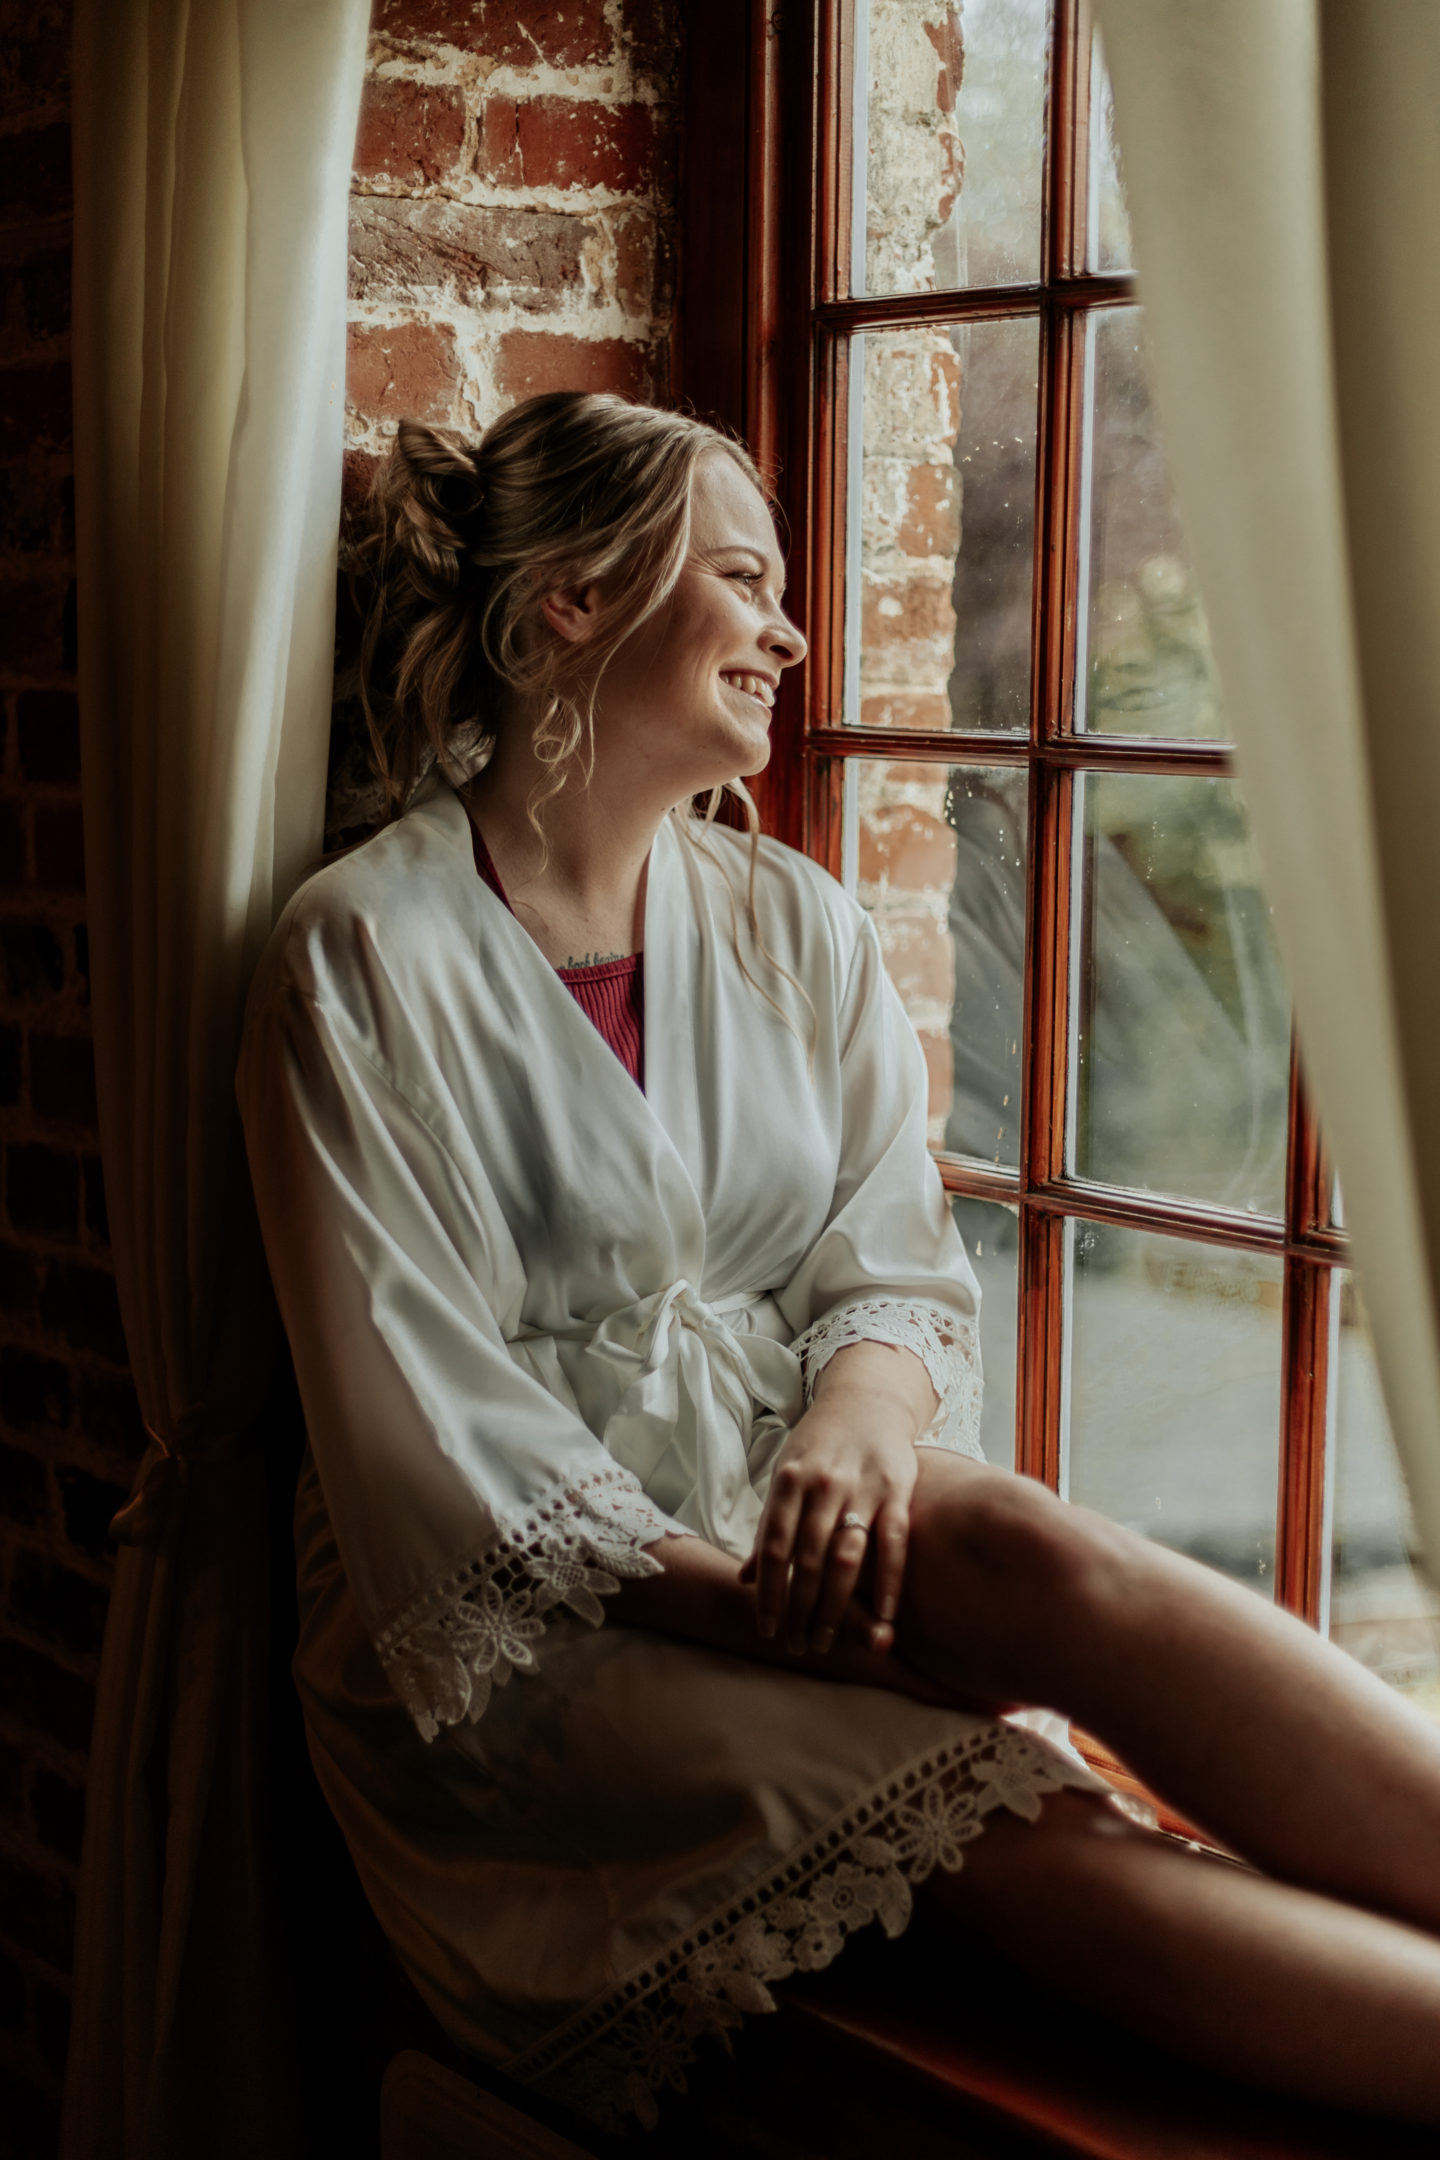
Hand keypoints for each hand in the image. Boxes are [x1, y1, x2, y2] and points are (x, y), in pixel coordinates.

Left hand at [741, 1380, 920, 1656]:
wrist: (867, 1399)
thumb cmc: (820, 1445)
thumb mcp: (786, 1475)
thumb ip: (770, 1526)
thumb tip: (743, 1578)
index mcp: (788, 1481)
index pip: (772, 1548)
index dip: (768, 1593)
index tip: (766, 1629)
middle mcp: (822, 1485)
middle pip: (807, 1560)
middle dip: (800, 1610)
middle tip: (798, 1646)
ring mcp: (862, 1487)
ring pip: (846, 1558)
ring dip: (836, 1607)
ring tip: (827, 1641)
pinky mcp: (897, 1490)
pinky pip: (893, 1544)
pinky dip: (888, 1582)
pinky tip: (882, 1617)